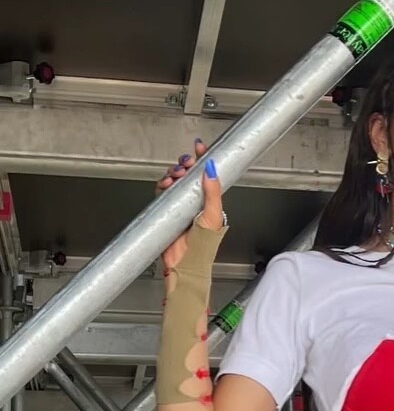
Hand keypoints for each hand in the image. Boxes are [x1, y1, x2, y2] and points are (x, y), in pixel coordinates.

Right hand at [157, 137, 222, 278]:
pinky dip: (163, 183)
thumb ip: (213, 192)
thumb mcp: (213, 215)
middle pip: (189, 174)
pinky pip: (162, 191)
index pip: (206, 174)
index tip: (200, 147)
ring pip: (175, 180)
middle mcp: (195, 201)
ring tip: (175, 175)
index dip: (203, 158)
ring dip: (174, 173)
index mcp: (210, 201)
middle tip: (186, 163)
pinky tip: (165, 184)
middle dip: (186, 164)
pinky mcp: (166, 210)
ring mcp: (180, 205)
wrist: (185, 264)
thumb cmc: (203, 246)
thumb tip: (212, 169)